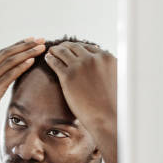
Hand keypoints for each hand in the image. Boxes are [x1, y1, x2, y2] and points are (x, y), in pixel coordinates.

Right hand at [0, 38, 45, 138]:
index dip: (18, 45)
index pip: (2, 53)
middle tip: (41, 39)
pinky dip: (21, 66)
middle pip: (7, 53)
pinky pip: (9, 75)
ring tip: (41, 47)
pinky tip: (32, 61)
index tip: (32, 40)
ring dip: (27, 52)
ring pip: (10, 61)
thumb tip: (5, 83)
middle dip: (26, 45)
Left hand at [45, 42, 117, 162]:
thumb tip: (102, 68)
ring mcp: (80, 66)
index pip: (88, 47)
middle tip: (58, 48)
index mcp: (107, 57)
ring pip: (63, 51)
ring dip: (56, 50)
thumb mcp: (115, 79)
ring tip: (50, 51)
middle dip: (65, 46)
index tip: (72, 49)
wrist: (107, 116)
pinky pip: (55, 62)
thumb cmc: (112, 103)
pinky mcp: (68, 76)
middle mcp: (93, 58)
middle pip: (75, 47)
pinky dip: (50, 58)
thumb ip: (107, 69)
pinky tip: (47, 59)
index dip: (78, 48)